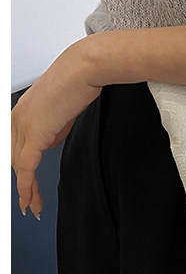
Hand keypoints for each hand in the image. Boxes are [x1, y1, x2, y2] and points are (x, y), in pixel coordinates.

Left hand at [11, 39, 102, 219]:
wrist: (85, 68)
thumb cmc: (80, 78)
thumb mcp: (64, 108)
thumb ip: (54, 127)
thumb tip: (50, 141)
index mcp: (21, 111)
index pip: (14, 146)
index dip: (19, 167)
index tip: (25, 183)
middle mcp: (16, 118)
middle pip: (13, 158)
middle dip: (22, 182)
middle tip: (30, 201)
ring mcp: (23, 125)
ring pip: (17, 165)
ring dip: (26, 189)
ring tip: (34, 205)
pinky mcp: (34, 133)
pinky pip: (26, 167)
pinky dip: (27, 186)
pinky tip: (31, 199)